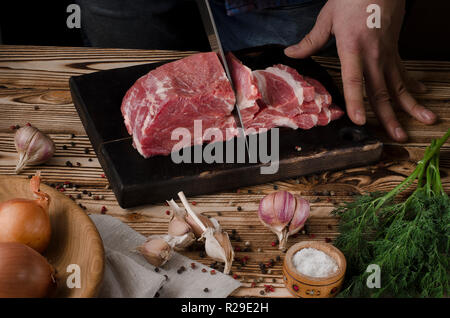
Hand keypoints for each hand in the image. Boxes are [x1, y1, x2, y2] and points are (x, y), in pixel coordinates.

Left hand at [285, 0, 436, 141]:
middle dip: (390, 116)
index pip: (354, 81)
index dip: (356, 102)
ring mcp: (387, 54)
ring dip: (411, 105)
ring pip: (398, 84)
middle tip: (398, 136)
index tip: (360, 121)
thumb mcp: (328, 17)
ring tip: (424, 120)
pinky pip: (404, 71)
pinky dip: (412, 85)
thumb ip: (311, 40)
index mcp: (353, 48)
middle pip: (381, 90)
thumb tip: (290, 53)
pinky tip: (420, 96)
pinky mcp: (395, 49)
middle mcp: (373, 55)